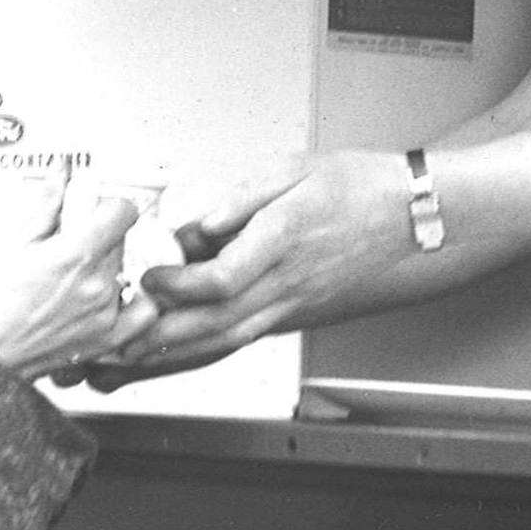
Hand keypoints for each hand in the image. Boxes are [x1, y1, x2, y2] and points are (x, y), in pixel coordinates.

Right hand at [0, 174, 158, 378]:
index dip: (108, 206)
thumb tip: (62, 174)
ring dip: (108, 267)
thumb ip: (45, 205)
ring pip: (126, 272)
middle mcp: (97, 284)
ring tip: (76, 276)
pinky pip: (141, 315)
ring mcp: (105, 314)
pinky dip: (133, 302)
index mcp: (75, 254)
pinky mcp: (105, 339)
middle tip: (70, 244)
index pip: (123, 211)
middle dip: (100, 236)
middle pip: (122, 241)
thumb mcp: (10, 242)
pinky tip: (113, 297)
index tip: (94, 210)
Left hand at [122, 149, 414, 370]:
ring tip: (136, 360)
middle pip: (218, 321)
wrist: (407, 213)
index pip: (225, 278)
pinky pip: (247, 337)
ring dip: (180, 353)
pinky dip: (208, 350)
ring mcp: (294, 302)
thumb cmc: (356, 185)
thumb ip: (244, 196)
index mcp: (284, 237)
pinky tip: (180, 355)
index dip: (181, 285)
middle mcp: (288, 280)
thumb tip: (203, 222)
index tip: (150, 277)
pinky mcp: (297, 311)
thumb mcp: (295, 169)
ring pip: (230, 338)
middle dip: (164, 335)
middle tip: (123, 339)